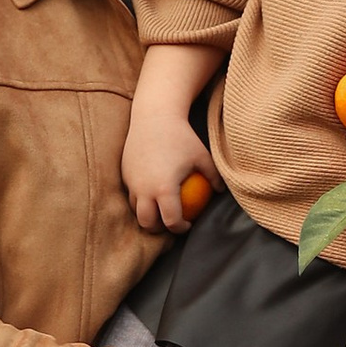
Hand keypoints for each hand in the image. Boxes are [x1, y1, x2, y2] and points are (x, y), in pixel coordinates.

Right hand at [122, 106, 216, 235]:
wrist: (154, 116)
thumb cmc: (182, 137)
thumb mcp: (202, 157)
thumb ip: (213, 177)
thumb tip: (221, 192)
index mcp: (164, 189)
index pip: (171, 221)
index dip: (180, 228)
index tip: (188, 224)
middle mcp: (144, 189)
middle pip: (147, 223)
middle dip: (159, 229)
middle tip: (171, 223)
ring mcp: (132, 182)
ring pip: (136, 210)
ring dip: (148, 214)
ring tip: (160, 210)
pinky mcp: (124, 174)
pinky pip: (131, 193)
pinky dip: (141, 199)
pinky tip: (152, 192)